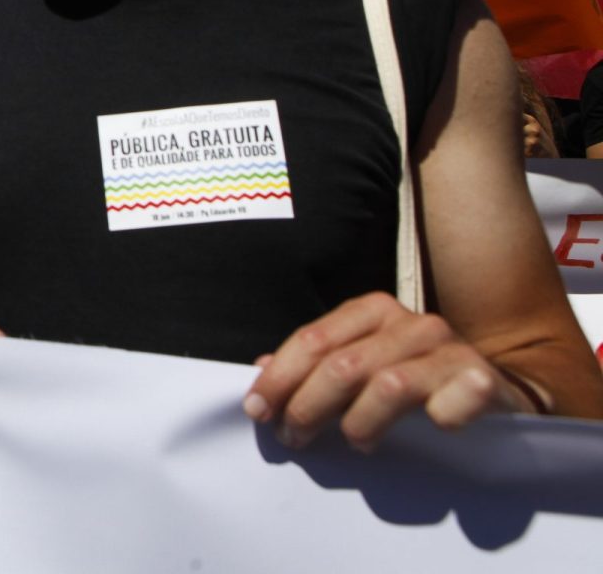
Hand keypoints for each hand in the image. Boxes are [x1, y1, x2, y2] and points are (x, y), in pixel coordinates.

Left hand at [243, 291, 528, 451]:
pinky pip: (451, 402)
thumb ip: (315, 366)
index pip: (312, 340)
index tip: (257, 411)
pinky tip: (430, 432)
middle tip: (294, 438)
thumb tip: (260, 370)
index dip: (279, 377)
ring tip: (353, 444)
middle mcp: (411, 322)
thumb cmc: (415, 382)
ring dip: (359, 423)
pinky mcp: (484, 380)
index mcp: (372, 311)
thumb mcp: (361, 367)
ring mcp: (449, 349)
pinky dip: (437, 419)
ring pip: (388, 385)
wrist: (497, 390)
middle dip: (307, 406)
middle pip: (342, 365)